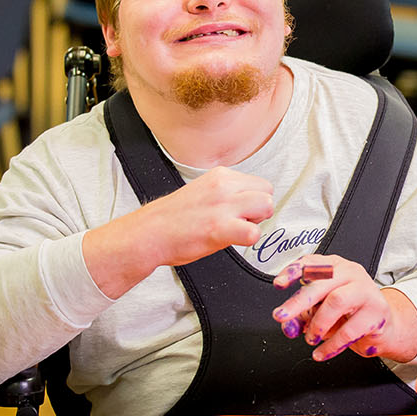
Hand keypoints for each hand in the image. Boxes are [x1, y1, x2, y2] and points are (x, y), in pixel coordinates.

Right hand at [84, 165, 274, 298]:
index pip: (259, 184)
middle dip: (259, 210)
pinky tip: (231, 240)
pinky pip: (254, 233)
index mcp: (221, 175)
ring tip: (234, 229)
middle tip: (239, 222)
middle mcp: (224, 186)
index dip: (254, 201)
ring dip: (256, 222)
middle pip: (267, 192)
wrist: (149, 233)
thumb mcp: (204, 191)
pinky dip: (248, 239)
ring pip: (266, 206)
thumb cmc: (175, 218)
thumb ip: (228, 191)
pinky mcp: (219, 228)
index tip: (238, 211)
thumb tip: (252, 200)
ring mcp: (222, 206)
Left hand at [271, 256, 416, 362]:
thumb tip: (288, 325)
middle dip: (298, 301)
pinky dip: (331, 345)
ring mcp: (365, 290)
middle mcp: (351, 273)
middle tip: (282, 316)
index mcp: (335, 267)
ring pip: (337, 301)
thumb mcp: (320, 310)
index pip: (312, 262)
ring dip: (318, 324)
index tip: (279, 284)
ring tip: (311, 337)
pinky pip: (349, 330)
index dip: (293, 271)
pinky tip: (321, 353)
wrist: (382, 326)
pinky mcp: (376, 312)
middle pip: (322, 282)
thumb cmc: (349, 314)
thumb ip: (301, 316)